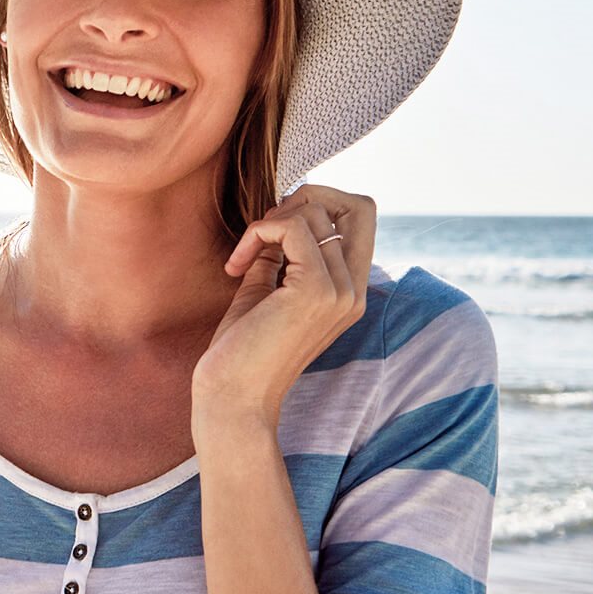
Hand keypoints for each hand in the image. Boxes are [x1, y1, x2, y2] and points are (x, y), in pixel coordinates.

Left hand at [191, 184, 377, 427]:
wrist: (232, 397)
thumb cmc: (242, 349)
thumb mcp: (266, 288)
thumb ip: (281, 254)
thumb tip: (280, 213)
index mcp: (350, 292)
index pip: (360, 219)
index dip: (318, 206)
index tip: (274, 231)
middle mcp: (355, 291)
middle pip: (359, 205)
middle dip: (308, 197)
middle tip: (266, 229)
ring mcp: (341, 291)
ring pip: (316, 211)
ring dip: (270, 220)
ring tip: (244, 256)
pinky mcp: (316, 291)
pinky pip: (291, 227)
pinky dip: (258, 232)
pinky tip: (236, 265)